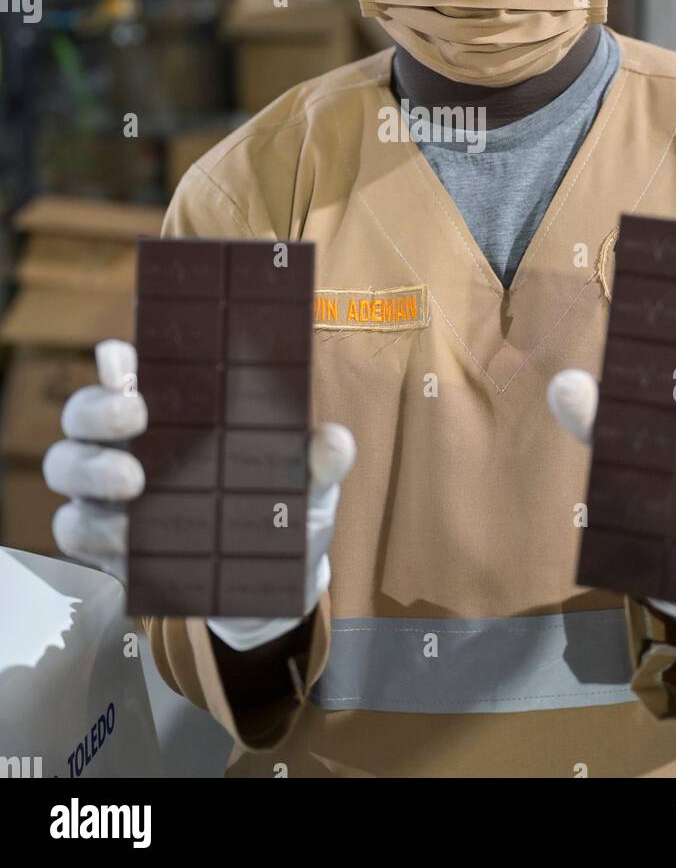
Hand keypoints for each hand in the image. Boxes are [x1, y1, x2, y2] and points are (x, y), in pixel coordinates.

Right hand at [43, 339, 355, 650]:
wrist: (267, 590)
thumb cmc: (281, 513)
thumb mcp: (309, 486)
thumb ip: (319, 461)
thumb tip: (333, 441)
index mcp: (173, 409)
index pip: (128, 368)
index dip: (118, 359)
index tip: (128, 360)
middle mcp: (128, 442)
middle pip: (83, 412)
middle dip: (99, 410)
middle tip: (136, 420)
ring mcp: (106, 492)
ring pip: (68, 467)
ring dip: (92, 471)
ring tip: (133, 486)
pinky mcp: (102, 543)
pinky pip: (74, 533)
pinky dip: (95, 535)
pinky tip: (126, 542)